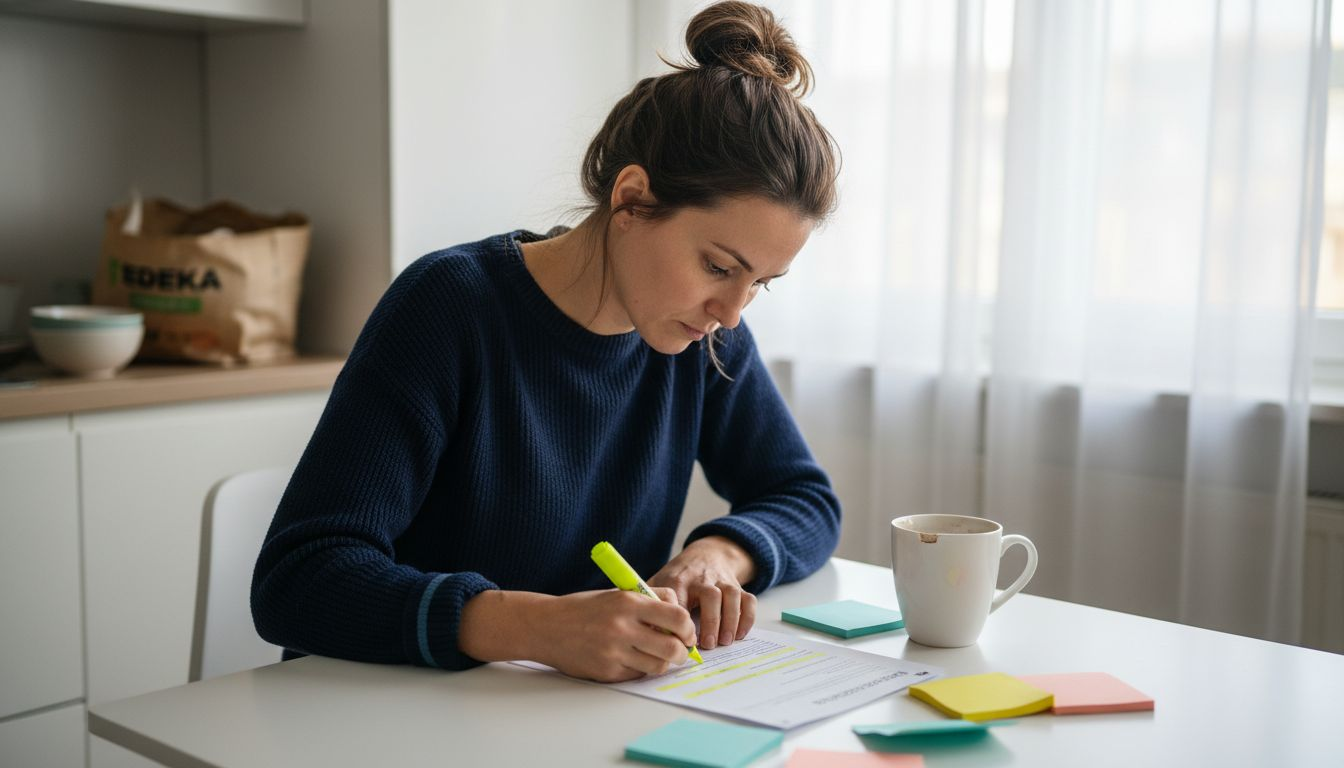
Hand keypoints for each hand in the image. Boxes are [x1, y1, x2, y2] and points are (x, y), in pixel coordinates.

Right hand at [529, 589, 696, 682]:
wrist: (546, 626)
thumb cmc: (584, 608)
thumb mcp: (617, 594)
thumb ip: (649, 601)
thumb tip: (680, 617)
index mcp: (628, 602)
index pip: (676, 617)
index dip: (688, 627)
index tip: (687, 631)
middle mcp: (622, 627)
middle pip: (672, 647)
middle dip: (682, 652)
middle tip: (680, 650)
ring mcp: (614, 652)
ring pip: (658, 666)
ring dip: (663, 662)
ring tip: (657, 655)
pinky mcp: (607, 671)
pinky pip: (637, 674)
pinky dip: (641, 668)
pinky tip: (632, 658)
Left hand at [648, 536, 757, 650]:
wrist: (706, 554)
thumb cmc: (678, 577)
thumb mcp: (660, 582)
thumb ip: (649, 603)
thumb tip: (642, 630)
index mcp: (679, 580)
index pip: (679, 598)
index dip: (680, 621)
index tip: (679, 641)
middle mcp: (703, 578)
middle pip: (711, 595)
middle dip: (711, 621)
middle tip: (708, 645)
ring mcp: (722, 581)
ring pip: (731, 595)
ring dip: (730, 620)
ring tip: (725, 642)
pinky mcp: (738, 585)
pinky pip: (748, 599)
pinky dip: (747, 617)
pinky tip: (740, 634)